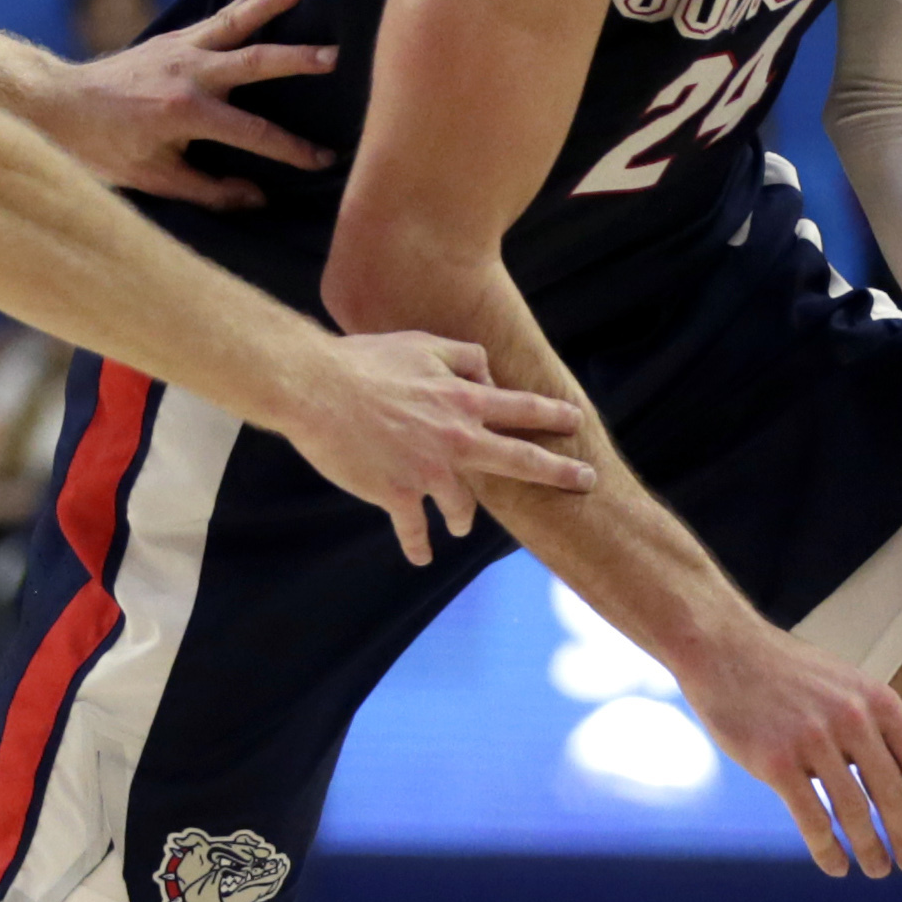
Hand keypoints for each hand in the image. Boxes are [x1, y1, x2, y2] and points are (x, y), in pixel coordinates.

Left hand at [40, 0, 338, 209]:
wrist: (56, 106)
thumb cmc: (103, 149)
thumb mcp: (154, 179)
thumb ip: (209, 192)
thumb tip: (258, 199)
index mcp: (184, 112)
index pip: (253, 133)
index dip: (291, 150)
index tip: (323, 160)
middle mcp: (187, 73)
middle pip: (254, 63)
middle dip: (297, 61)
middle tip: (335, 56)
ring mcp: (180, 48)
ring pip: (235, 22)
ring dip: (270, 5)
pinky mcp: (173, 37)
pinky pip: (218, 15)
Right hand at [277, 332, 592, 566]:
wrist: (317, 390)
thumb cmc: (364, 362)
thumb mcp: (421, 343)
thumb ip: (461, 356)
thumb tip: (487, 371)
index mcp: (463, 400)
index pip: (522, 409)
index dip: (554, 416)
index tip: (576, 423)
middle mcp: (456, 439)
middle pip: (520, 460)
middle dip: (559, 472)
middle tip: (585, 481)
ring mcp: (429, 471)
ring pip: (462, 506)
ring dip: (464, 519)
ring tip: (461, 527)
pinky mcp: (397, 495)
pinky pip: (414, 530)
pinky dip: (418, 546)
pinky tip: (421, 557)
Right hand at [679, 628, 901, 879]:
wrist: (723, 649)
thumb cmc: (787, 673)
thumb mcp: (846, 685)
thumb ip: (876, 725)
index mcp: (879, 701)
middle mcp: (853, 719)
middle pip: (894, 796)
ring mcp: (813, 740)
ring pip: (855, 813)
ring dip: (871, 850)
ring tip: (877, 869)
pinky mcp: (776, 761)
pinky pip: (812, 819)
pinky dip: (828, 851)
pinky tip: (836, 866)